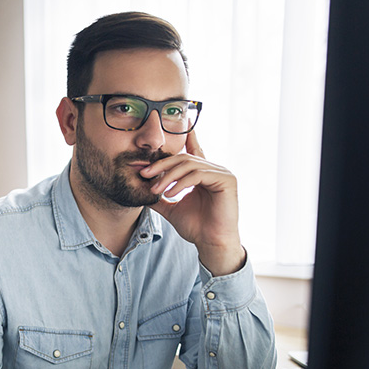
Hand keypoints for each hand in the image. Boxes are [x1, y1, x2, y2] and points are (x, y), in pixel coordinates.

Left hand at [141, 130, 245, 275]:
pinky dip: (181, 183)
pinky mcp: (227, 180)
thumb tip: (142, 190)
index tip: (178, 125)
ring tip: (155, 189)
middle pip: (184, 158)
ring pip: (189, 165)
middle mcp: (214, 170)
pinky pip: (198, 174)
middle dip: (162, 165)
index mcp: (203, 174)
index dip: (186, 138)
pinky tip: (170, 193)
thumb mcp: (172, 208)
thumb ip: (159, 197)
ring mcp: (222, 173)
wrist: (210, 243)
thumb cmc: (196, 227)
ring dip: (168, 176)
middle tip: (144, 174)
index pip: (192, 152)